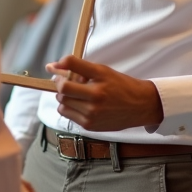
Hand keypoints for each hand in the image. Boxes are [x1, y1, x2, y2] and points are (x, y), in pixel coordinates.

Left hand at [46, 55, 163, 131]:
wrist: (139, 106)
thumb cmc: (120, 85)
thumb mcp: (102, 70)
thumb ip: (78, 66)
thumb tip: (52, 66)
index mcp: (100, 79)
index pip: (71, 65)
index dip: (58, 66)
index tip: (53, 67)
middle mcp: (95, 97)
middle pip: (63, 88)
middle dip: (60, 83)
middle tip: (67, 82)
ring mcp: (92, 114)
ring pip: (62, 102)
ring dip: (64, 96)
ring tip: (77, 94)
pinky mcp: (90, 126)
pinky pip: (67, 114)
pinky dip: (69, 107)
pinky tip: (81, 104)